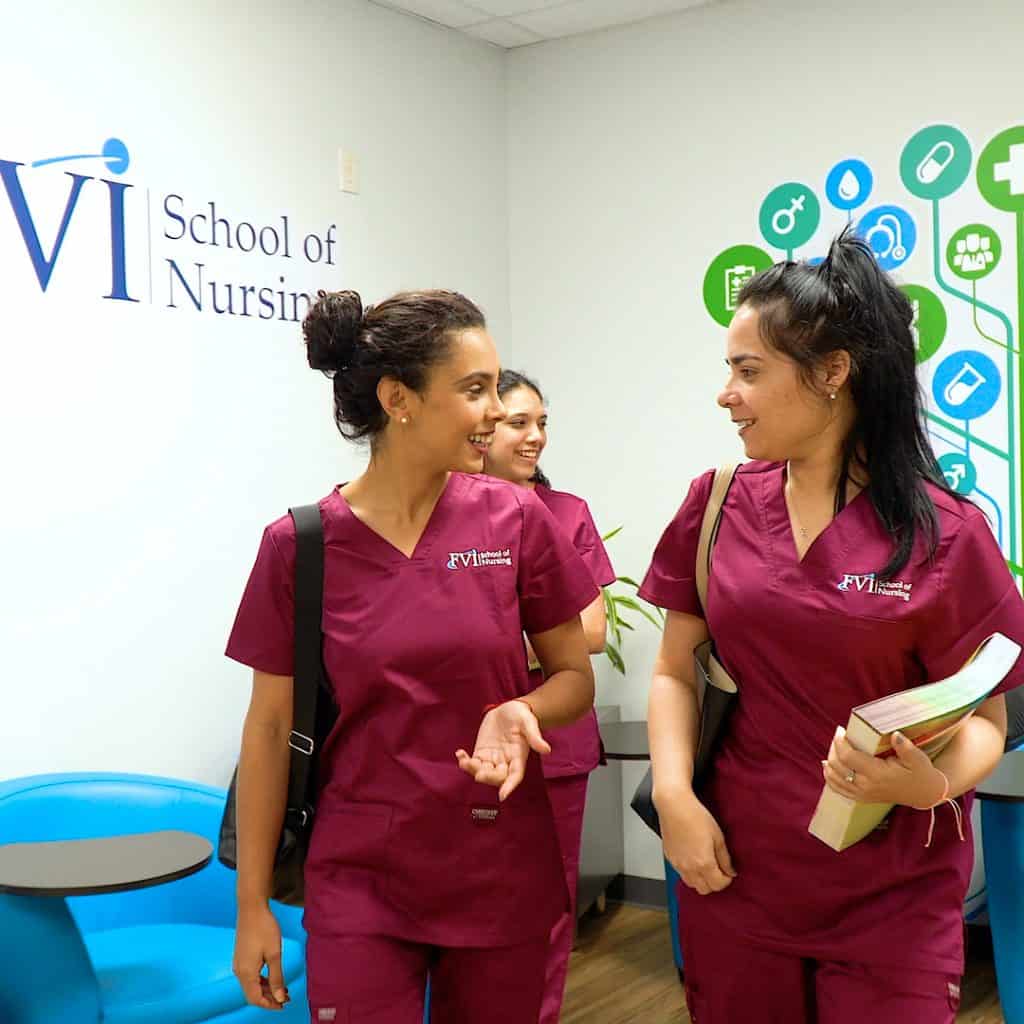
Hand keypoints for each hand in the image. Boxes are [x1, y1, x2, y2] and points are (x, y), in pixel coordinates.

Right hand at [233, 904, 288, 1009]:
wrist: (251, 908)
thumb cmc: (264, 928)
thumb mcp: (274, 954)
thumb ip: (277, 978)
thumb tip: (279, 998)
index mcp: (246, 973)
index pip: (256, 999)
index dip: (270, 1005)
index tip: (284, 1004)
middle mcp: (239, 971)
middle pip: (253, 994)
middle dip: (269, 998)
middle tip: (286, 996)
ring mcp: (239, 964)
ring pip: (251, 985)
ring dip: (266, 989)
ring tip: (283, 987)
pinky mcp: (241, 957)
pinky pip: (250, 976)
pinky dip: (261, 980)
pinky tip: (273, 976)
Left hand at [455, 699, 550, 800]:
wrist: (509, 710)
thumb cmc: (522, 716)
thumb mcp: (529, 723)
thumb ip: (535, 737)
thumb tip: (546, 750)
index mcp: (519, 757)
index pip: (515, 776)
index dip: (509, 786)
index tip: (502, 796)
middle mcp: (505, 762)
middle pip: (496, 777)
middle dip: (487, 777)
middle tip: (479, 773)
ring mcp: (492, 759)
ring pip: (482, 772)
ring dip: (472, 770)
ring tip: (464, 761)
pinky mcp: (481, 753)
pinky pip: (472, 762)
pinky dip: (465, 761)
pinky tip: (460, 754)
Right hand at [659, 789, 736, 895]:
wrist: (674, 805)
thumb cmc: (695, 816)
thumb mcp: (718, 836)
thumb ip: (725, 858)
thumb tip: (730, 871)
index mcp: (704, 863)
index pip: (718, 885)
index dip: (727, 880)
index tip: (728, 872)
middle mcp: (689, 868)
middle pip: (705, 889)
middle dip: (714, 883)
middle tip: (718, 870)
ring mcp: (678, 864)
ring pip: (691, 884)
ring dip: (700, 880)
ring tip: (705, 866)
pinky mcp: (670, 858)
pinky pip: (681, 874)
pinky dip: (689, 872)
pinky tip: (693, 858)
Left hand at [823, 726, 947, 808]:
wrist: (923, 794)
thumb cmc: (920, 773)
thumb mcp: (917, 759)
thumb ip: (905, 747)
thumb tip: (895, 735)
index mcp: (878, 775)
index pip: (848, 757)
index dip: (840, 742)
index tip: (841, 730)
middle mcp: (866, 786)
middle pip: (837, 765)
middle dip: (834, 747)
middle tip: (839, 734)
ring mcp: (862, 794)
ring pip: (833, 776)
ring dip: (830, 759)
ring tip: (835, 745)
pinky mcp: (861, 798)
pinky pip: (837, 788)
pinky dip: (829, 776)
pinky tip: (827, 765)